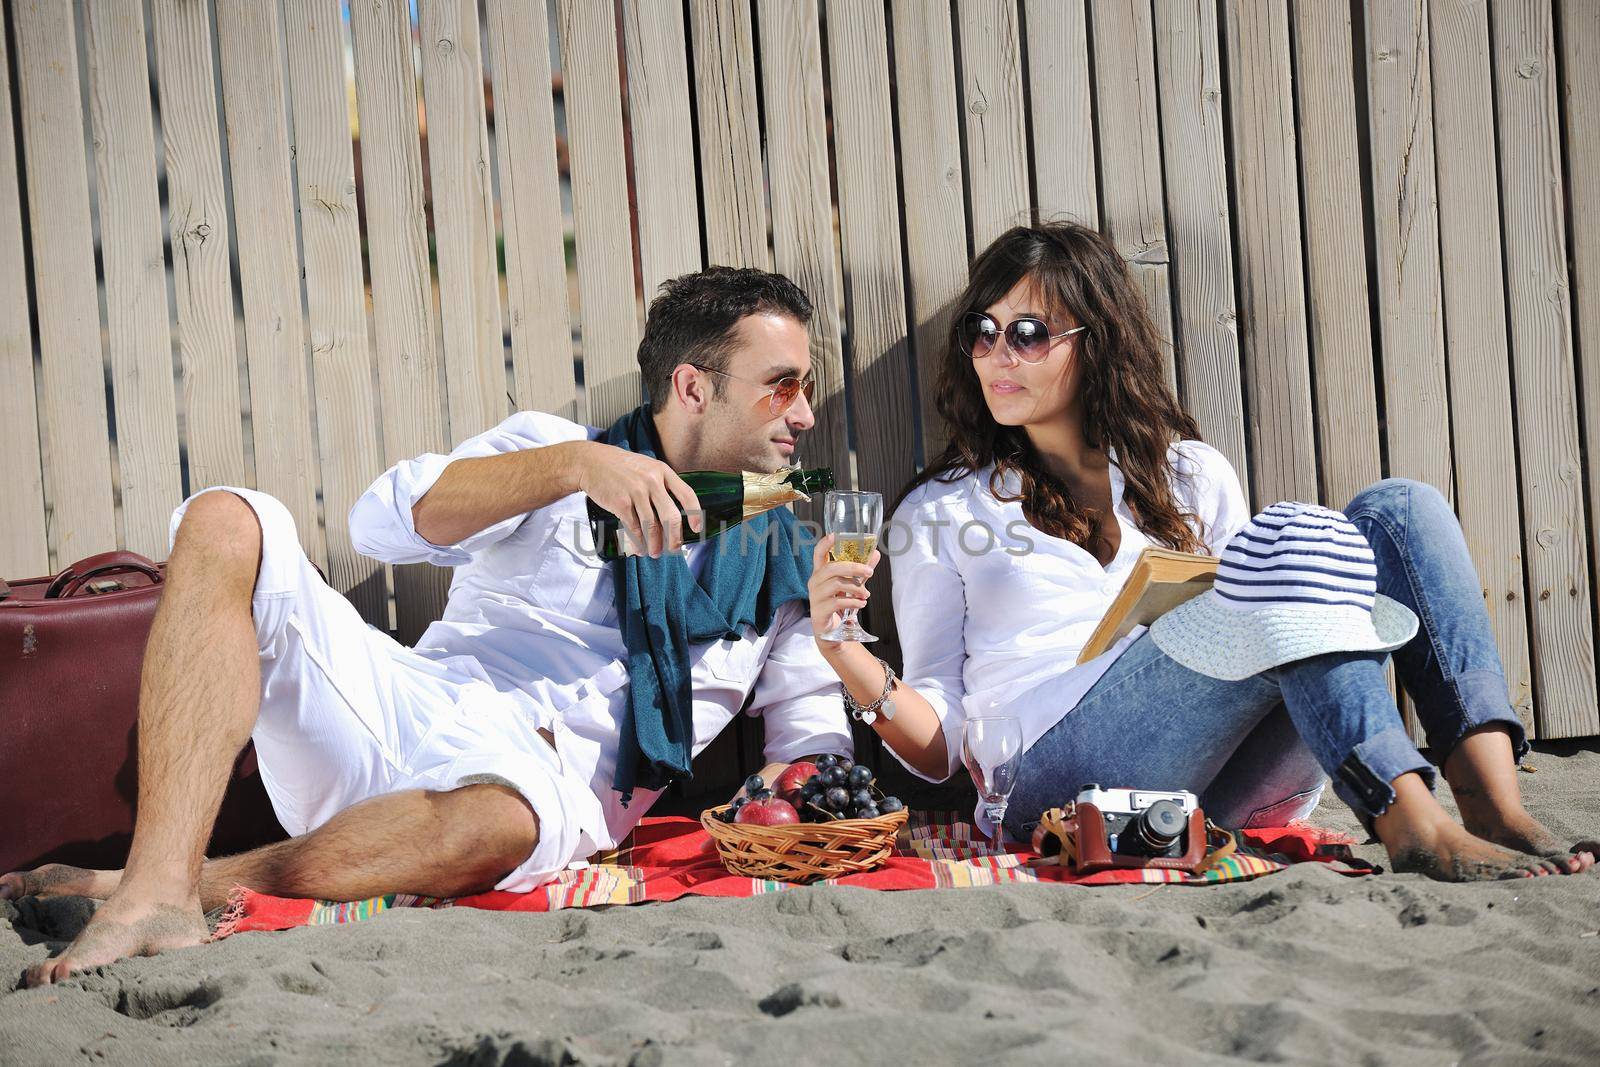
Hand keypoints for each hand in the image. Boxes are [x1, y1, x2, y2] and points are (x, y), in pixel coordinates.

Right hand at [573, 442, 701, 557]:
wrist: (592, 462)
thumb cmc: (621, 467)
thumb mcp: (647, 466)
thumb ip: (661, 483)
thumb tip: (674, 511)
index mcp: (663, 471)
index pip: (687, 494)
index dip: (694, 514)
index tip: (697, 529)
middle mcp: (652, 481)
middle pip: (671, 516)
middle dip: (674, 538)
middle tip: (674, 549)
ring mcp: (636, 492)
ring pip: (651, 526)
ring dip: (655, 544)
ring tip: (655, 553)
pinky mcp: (620, 503)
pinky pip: (633, 527)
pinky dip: (638, 542)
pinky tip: (640, 548)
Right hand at [808, 534, 879, 643]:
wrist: (831, 632)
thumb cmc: (838, 603)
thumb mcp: (852, 584)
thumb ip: (861, 570)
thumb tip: (875, 553)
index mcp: (820, 572)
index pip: (818, 554)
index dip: (825, 544)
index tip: (835, 535)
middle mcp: (815, 582)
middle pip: (831, 568)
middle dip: (853, 567)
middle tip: (870, 571)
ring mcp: (815, 597)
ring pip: (836, 584)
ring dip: (856, 587)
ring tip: (866, 594)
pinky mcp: (819, 611)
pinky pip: (837, 602)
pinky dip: (853, 601)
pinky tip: (861, 603)